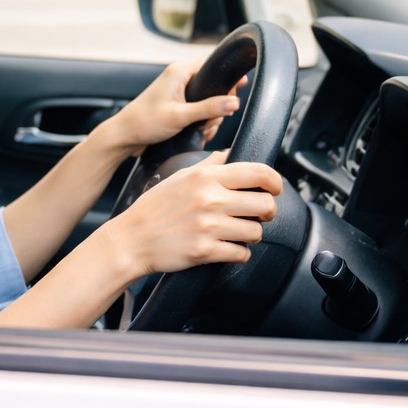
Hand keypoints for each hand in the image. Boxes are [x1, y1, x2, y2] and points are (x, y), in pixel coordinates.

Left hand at [96, 59, 245, 157]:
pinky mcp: (177, 105)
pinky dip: (201, 122)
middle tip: (209, 121)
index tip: (234, 93)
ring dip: (209, 118)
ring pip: (208, 101)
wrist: (124, 137)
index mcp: (179, 72)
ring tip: (201, 129)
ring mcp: (178, 93)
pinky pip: (199, 110)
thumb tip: (234, 102)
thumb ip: (209, 108)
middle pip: (213, 87)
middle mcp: (179, 78)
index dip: (226, 80)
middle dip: (217, 107)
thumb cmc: (144, 122)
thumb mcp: (180, 116)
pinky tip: (197, 132)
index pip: (212, 65)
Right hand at [99, 150, 281, 278]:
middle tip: (258, 215)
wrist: (132, 238)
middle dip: (266, 212)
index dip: (275, 181)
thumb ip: (209, 165)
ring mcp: (209, 226)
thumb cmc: (155, 208)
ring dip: (251, 234)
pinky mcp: (206, 251)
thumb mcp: (180, 176)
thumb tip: (230, 153)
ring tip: (238, 232)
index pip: (258, 173)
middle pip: (265, 205)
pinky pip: (241, 254)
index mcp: (206, 177)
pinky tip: (228, 248)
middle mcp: (210, 199)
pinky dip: (239, 253)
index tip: (276, 188)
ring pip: (256, 232)